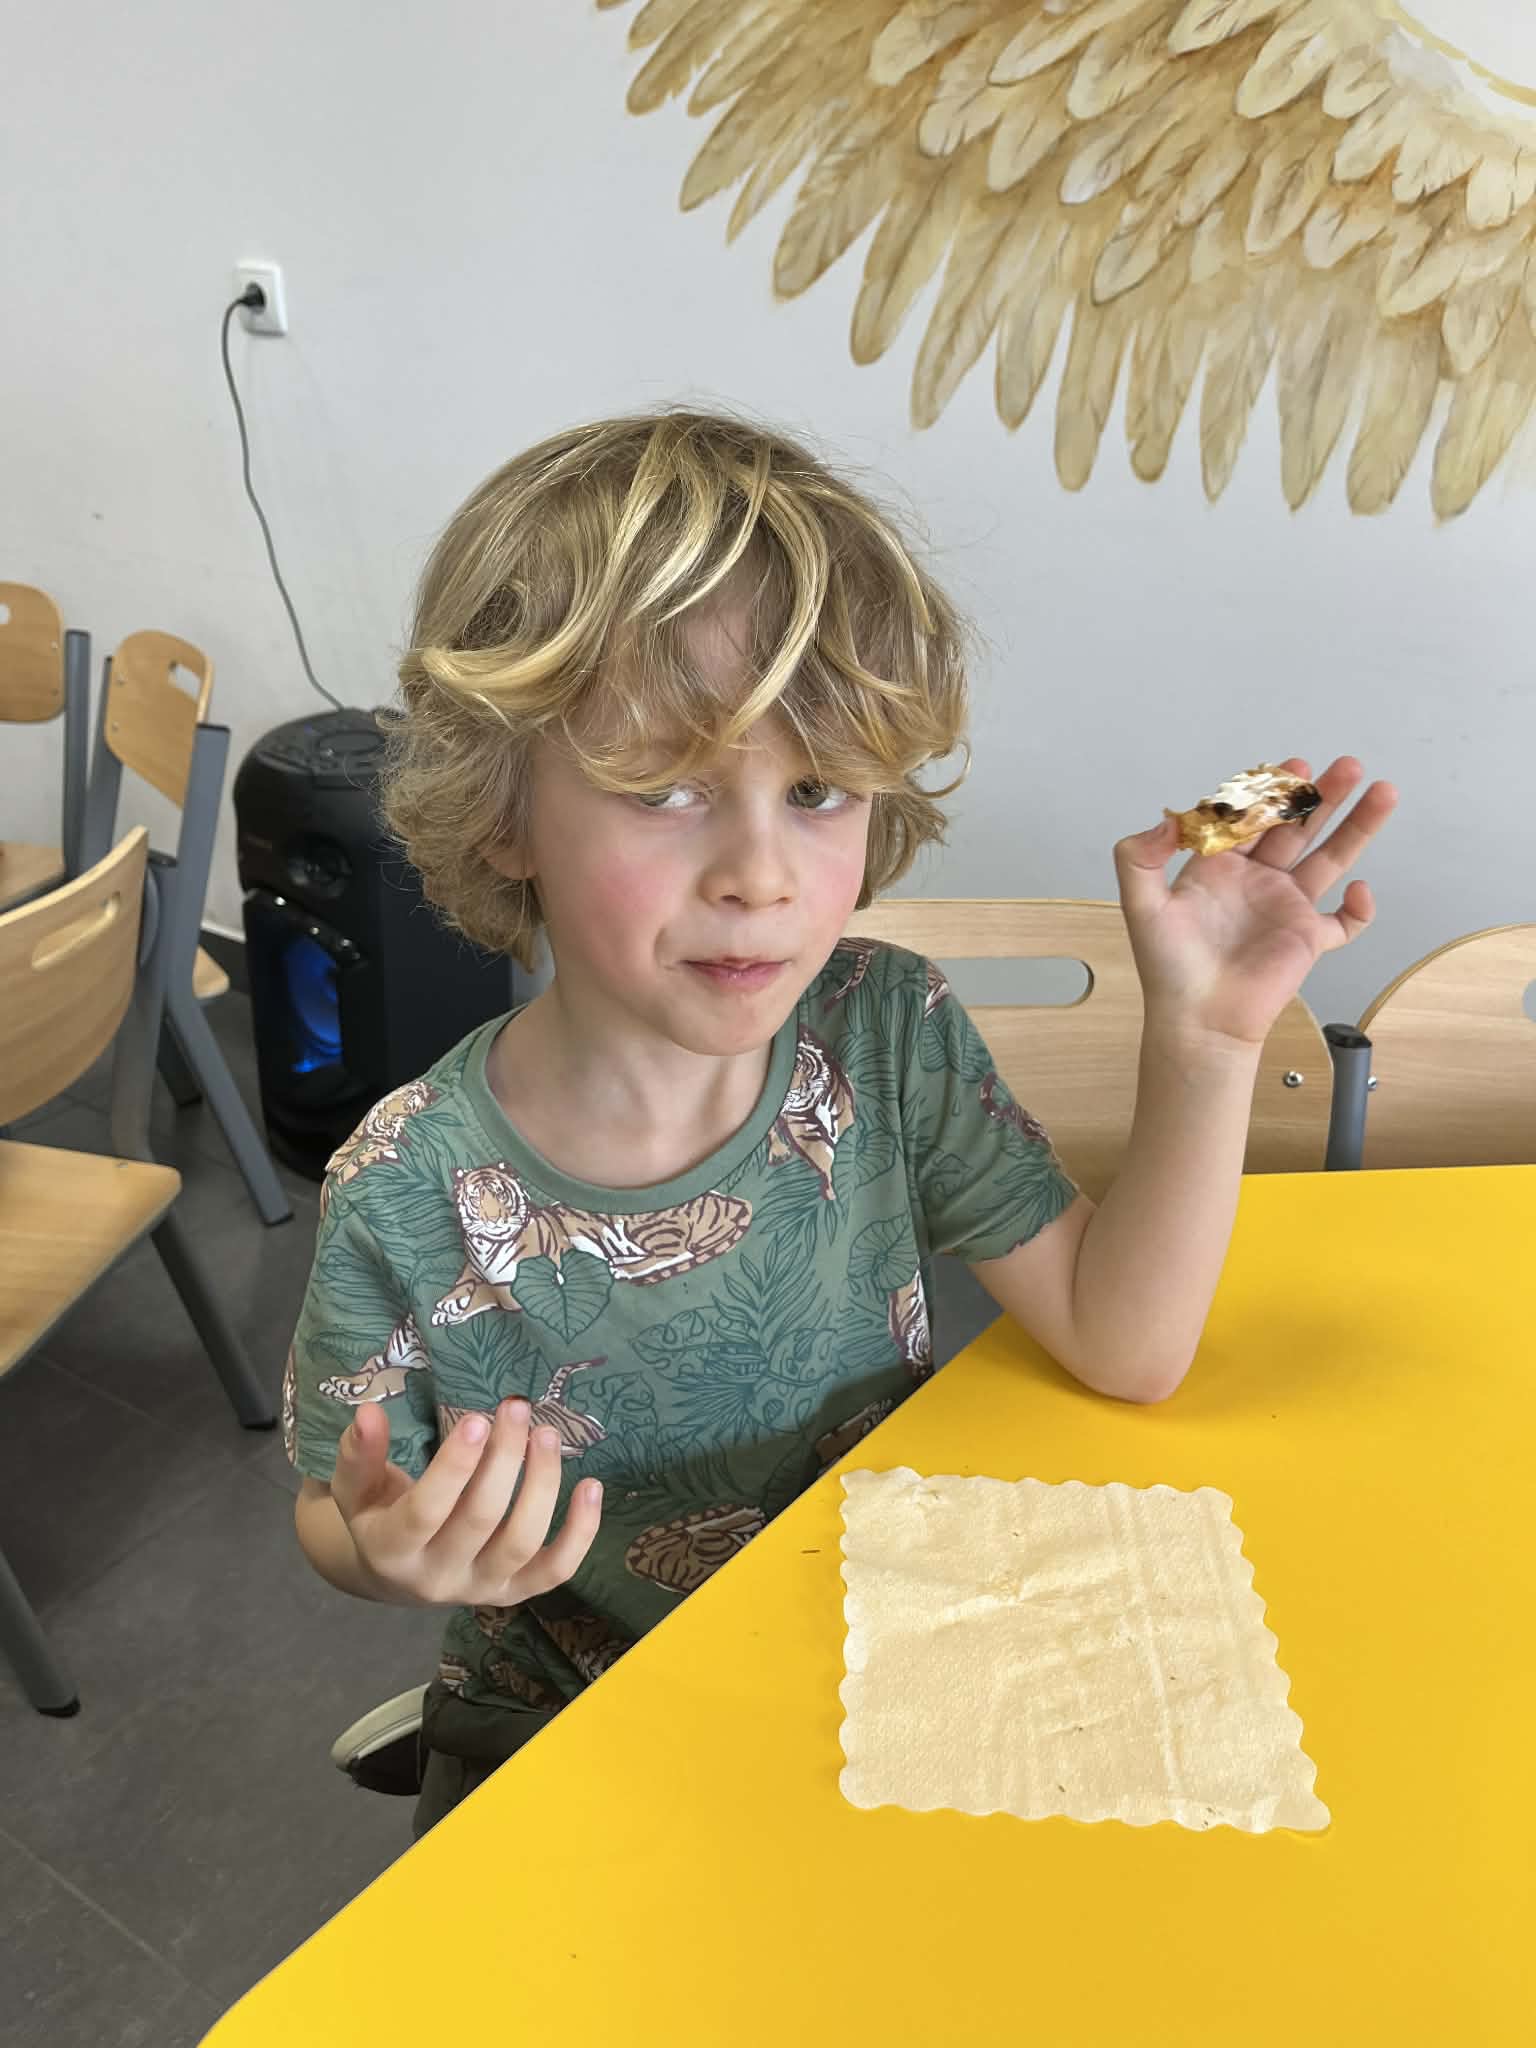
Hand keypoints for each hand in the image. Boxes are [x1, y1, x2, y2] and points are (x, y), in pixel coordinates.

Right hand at [330, 1399, 602, 1608]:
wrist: (396, 1574)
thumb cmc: (379, 1515)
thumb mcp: (356, 1487)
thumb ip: (359, 1453)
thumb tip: (367, 1414)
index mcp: (392, 1550)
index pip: (426, 1511)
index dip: (454, 1467)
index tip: (476, 1419)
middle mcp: (437, 1578)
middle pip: (480, 1519)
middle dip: (504, 1458)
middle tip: (516, 1407)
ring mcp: (481, 1589)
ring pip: (522, 1542)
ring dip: (542, 1484)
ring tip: (545, 1434)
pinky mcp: (516, 1592)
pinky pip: (557, 1569)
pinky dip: (581, 1532)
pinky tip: (591, 1485)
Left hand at [1113, 756, 1398, 1050]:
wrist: (1198, 1019)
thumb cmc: (1169, 967)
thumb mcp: (1141, 905)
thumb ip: (1140, 857)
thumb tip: (1169, 819)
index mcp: (1221, 865)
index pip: (1252, 816)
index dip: (1272, 791)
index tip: (1291, 768)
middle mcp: (1258, 879)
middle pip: (1298, 828)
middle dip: (1323, 796)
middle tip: (1346, 766)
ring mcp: (1287, 907)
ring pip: (1330, 859)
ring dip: (1357, 828)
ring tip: (1383, 792)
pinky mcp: (1309, 939)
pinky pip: (1345, 921)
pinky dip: (1360, 908)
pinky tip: (1361, 891)